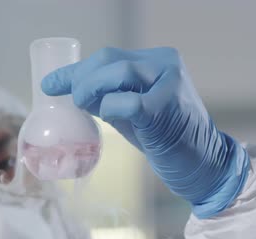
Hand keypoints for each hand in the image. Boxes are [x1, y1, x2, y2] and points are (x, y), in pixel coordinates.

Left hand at [41, 47, 248, 217]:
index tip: (51, 84)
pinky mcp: (167, 108)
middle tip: (71, 100)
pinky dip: (111, 109)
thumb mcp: (135, 112)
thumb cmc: (168, 139)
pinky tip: (110, 118)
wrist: (204, 164)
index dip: (77, 70)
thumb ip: (109, 97)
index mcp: (159, 61)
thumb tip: (72, 92)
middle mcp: (166, 65)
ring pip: (120, 72)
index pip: (109, 57)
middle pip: (110, 59)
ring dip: (92, 90)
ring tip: (86, 108)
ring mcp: (170, 84)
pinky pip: (128, 102)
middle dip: (81, 79)